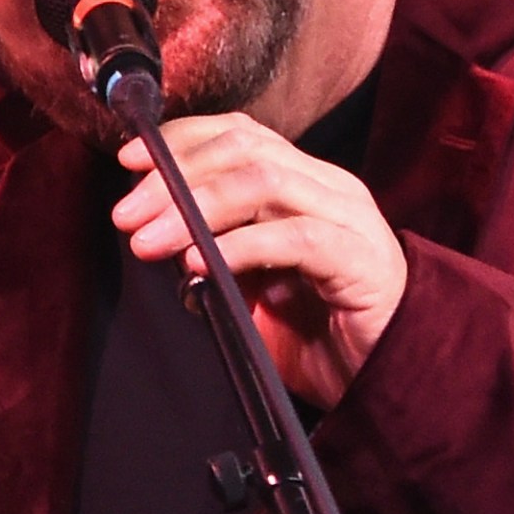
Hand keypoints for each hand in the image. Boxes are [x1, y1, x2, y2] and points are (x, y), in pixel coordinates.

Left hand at [112, 114, 407, 408]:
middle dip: (176, 177)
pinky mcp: (361, 260)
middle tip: (127, 215)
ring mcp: (349, 219)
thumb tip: (150, 232)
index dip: (182, 141)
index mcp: (303, 183)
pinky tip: (201, 264)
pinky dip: (241, 246)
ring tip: (149, 242)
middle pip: (245, 151)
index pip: (239, 134)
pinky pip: (297, 237)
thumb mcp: (249, 285)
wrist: (386, 379)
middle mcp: (328, 188)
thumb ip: (212, 252)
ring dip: (196, 208)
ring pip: (266, 183)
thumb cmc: (313, 333)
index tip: (129, 164)